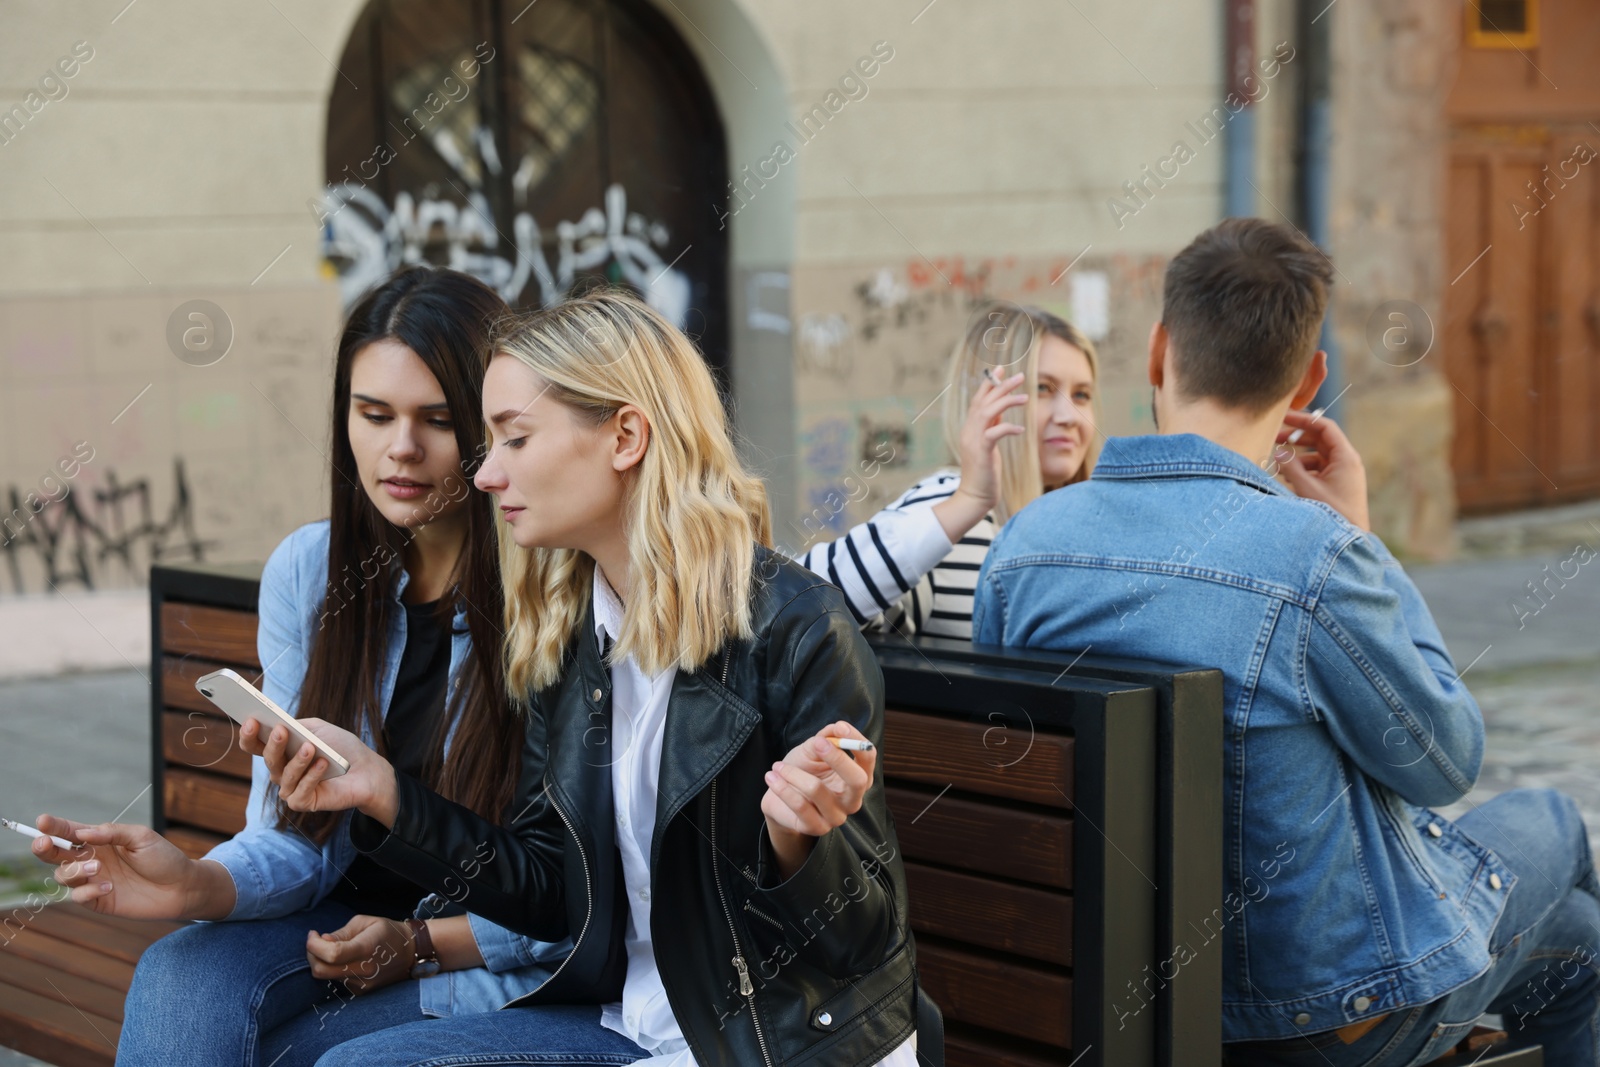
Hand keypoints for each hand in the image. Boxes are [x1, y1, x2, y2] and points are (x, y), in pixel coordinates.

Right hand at [35, 814, 230, 919]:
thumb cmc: (163, 858)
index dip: (54, 826)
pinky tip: (110, 887)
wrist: (182, 887)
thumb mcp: (141, 837)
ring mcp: (93, 881)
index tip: (42, 821)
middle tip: (43, 843)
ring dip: (74, 871)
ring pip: (63, 875)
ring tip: (97, 868)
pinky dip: (89, 890)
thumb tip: (82, 833)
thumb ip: (112, 833)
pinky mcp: (98, 901)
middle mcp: (92, 859)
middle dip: (44, 848)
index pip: (71, 832)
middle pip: (56, 854)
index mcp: (101, 840)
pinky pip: (78, 896)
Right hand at [239, 716, 397, 825]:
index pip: (254, 745)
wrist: (366, 769)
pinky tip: (323, 764)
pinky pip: (300, 792)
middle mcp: (280, 771)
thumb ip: (298, 725)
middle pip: (269, 759)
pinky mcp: (302, 802)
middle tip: (280, 730)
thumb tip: (278, 724)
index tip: (251, 720)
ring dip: (297, 760)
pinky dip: (312, 776)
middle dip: (273, 744)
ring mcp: (290, 789)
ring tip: (310, 747)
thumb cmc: (340, 747)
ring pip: (284, 775)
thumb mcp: (319, 729)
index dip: (248, 735)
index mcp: (280, 751)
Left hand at [306, 914, 415, 994]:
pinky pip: (337, 981)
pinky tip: (346, 960)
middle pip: (322, 971)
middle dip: (312, 956)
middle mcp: (364, 970)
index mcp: (366, 949)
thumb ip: (341, 933)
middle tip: (316, 942)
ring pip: (327, 977)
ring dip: (322, 962)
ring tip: (333, 949)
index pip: (331, 954)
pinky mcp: (361, 991)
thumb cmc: (387, 932)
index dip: (314, 945)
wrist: (410, 952)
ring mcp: (362, 984)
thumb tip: (322, 941)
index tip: (313, 934)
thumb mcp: (365, 922)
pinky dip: (334, 969)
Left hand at [760, 722, 878, 879]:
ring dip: (793, 773)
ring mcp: (836, 816)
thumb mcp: (812, 750)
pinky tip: (772, 777)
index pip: (868, 758)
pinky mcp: (817, 828)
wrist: (780, 799)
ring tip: (777, 766)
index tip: (840, 727)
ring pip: (817, 790)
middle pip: (858, 780)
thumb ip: (825, 738)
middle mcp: (852, 799)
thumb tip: (837, 728)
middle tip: (816, 743)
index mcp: (857, 777)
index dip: (856, 741)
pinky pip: (800, 805)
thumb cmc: (802, 771)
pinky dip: (783, 788)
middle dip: (838, 759)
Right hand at [933, 371, 1027, 542]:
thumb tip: (1000, 410)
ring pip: (987, 412)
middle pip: (984, 401)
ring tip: (1025, 396)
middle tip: (1020, 376)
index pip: (979, 399)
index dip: (989, 383)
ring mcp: (973, 440)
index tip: (1000, 369)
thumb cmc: (984, 472)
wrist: (974, 496)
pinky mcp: (980, 452)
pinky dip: (1008, 428)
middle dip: (1001, 386)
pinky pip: (994, 433)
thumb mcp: (987, 445)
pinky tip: (1021, 429)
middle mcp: (969, 430)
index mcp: (970, 428)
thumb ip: (992, 426)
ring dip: (1006, 401)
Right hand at [1274, 409, 1369, 531]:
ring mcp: (1343, 474)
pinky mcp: (1338, 485)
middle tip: (1275, 438)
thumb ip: (1290, 466)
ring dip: (1298, 457)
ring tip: (1279, 465)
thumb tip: (1279, 451)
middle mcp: (1346, 462)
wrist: (1349, 539)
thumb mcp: (1306, 488)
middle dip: (1297, 439)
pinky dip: (1303, 470)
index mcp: (1345, 457)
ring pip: (1317, 456)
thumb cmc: (1332, 514)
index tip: (1284, 417)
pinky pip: (1318, 469)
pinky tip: (1289, 480)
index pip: (1325, 427)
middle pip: (1320, 440)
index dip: (1304, 420)